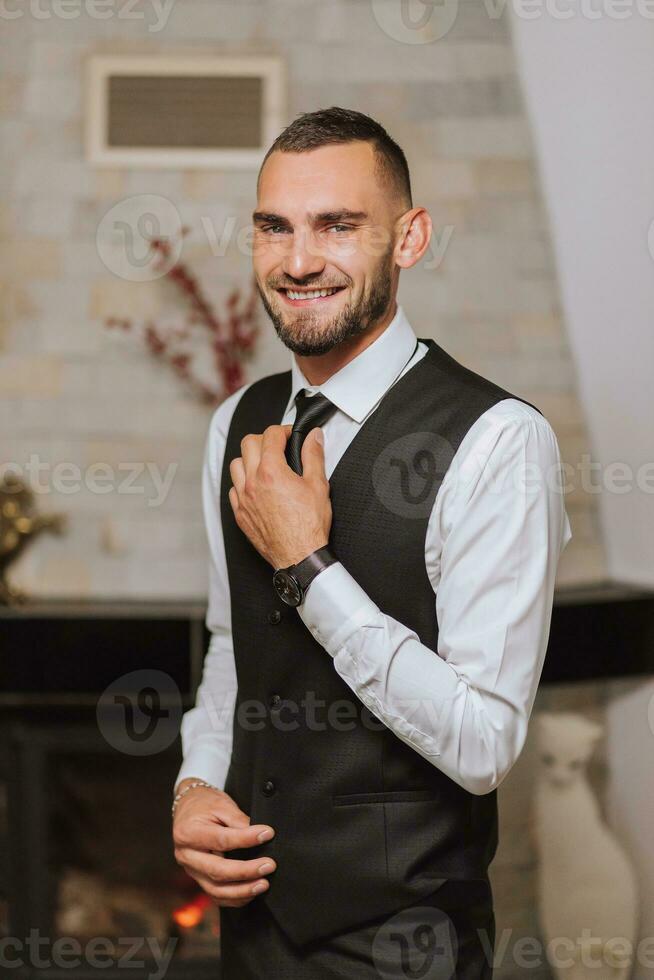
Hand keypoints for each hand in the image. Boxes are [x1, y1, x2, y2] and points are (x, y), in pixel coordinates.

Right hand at [172, 784, 276, 907]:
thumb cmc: (205, 804)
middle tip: (269, 866)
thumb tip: (261, 835)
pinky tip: (251, 893)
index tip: (267, 835)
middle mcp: (186, 855)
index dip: (246, 839)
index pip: (221, 840)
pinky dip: (235, 898)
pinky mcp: (198, 879)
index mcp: (188, 833)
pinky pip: (216, 895)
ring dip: (242, 890)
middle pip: (217, 871)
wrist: (188, 808)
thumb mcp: (221, 804)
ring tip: (263, 884)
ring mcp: (191, 870)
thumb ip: (239, 820)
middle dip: (246, 871)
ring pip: (215, 890)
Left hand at [228, 423, 331, 568]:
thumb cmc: (309, 525)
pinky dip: (243, 482)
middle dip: (264, 439)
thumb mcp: (318, 485)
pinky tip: (257, 487)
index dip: (283, 430)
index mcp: (272, 471)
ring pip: (236, 464)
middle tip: (278, 446)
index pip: (270, 435)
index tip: (290, 435)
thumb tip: (313, 437)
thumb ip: (313, 456)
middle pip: (248, 444)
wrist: (299, 555)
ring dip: (249, 459)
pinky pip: (233, 489)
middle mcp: (252, 482)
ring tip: (265, 465)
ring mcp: (243, 498)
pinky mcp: (240, 513)